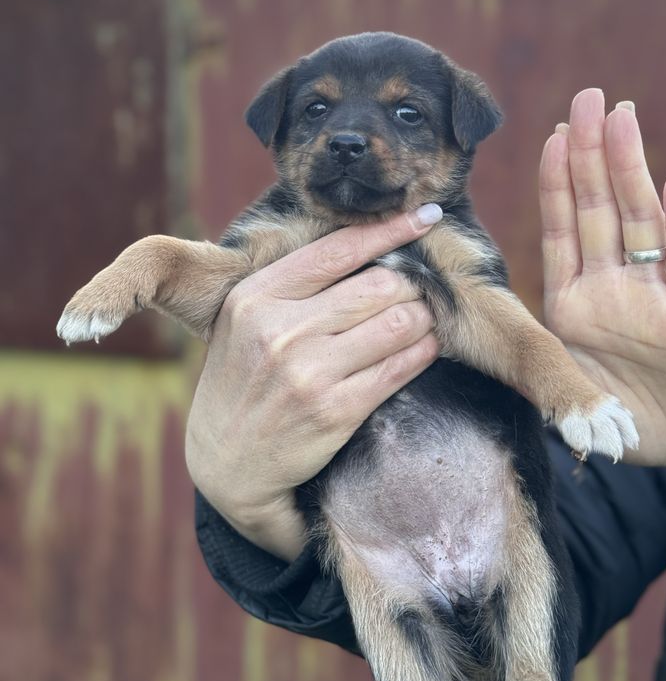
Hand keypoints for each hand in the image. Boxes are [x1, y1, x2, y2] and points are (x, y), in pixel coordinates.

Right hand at [185, 205, 441, 560]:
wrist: (225, 464)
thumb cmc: (242, 380)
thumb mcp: (244, 321)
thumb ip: (293, 285)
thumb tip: (369, 245)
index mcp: (256, 297)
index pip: (338, 248)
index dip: (391, 229)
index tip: (426, 216)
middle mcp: (280, 330)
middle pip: (379, 285)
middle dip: (411, 283)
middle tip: (421, 288)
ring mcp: (309, 372)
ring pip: (398, 323)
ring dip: (423, 316)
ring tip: (424, 317)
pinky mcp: (336, 411)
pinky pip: (401, 366)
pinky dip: (424, 351)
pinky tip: (426, 346)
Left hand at [539, 88, 665, 494]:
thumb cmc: (630, 417)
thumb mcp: (569, 383)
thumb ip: (542, 359)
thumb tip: (496, 339)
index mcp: (574, 300)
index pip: (562, 228)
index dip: (557, 180)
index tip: (552, 135)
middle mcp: (612, 286)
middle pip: (598, 208)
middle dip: (591, 152)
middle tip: (587, 97)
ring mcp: (654, 293)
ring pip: (639, 218)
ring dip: (629, 168)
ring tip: (623, 116)